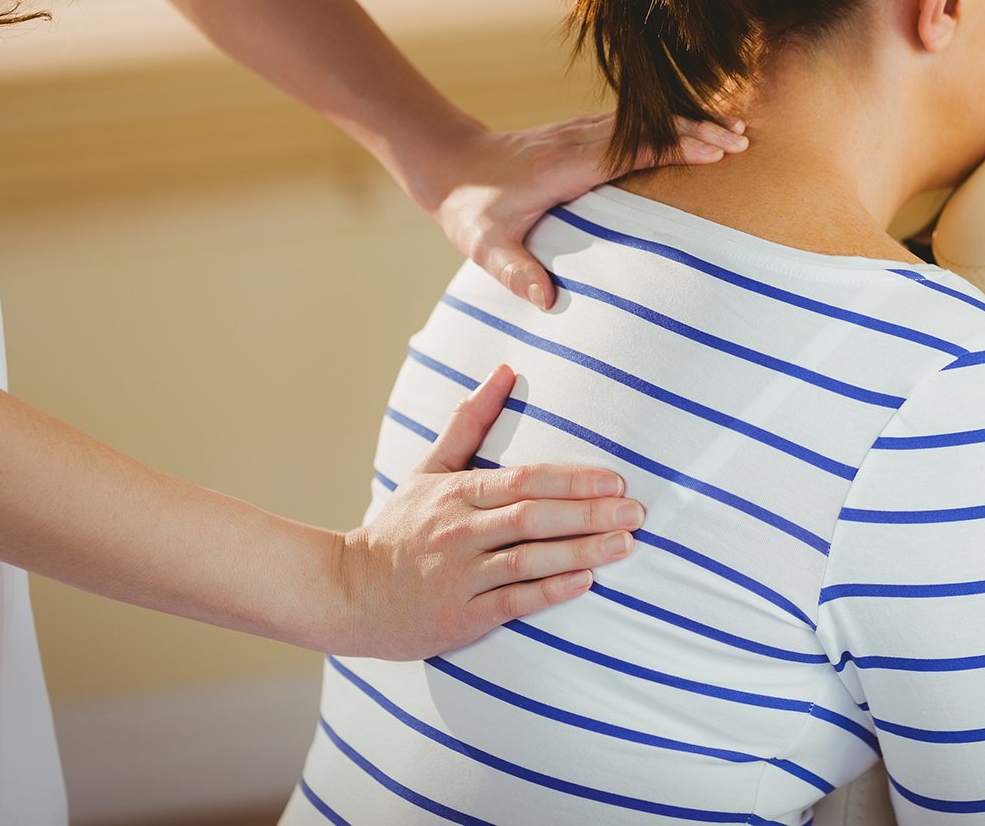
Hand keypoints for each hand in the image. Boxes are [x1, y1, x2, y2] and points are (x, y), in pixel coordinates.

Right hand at [331, 364, 643, 659]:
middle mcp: (461, 532)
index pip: (523, 480)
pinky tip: (586, 582)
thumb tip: (503, 370)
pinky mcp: (461, 616)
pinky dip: (551, 591)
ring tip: (625, 545)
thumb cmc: (399, 528)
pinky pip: (514, 601)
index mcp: (457, 493)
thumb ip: (469, 421)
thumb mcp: (429, 470)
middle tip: (636, 512)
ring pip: (528, 559)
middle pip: (534, 517)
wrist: (348, 593)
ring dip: (581, 551)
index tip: (614, 480)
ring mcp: (461, 575)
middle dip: (589, 514)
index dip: (572, 480)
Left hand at [429, 112, 746, 307]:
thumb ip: (515, 271)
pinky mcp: (582, 134)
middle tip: (743, 139)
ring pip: (645, 122)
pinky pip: (634, 126)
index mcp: (565, 164)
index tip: (716, 150)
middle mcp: (578, 140)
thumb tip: (546, 300)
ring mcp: (581, 132)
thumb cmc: (470, 208)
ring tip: (734, 132)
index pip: (631, 149)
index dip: (675, 147)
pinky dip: (668, 127)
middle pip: (649, 128)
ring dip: (689, 125)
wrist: (450, 164)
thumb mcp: (484, 245)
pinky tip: (693, 132)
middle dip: (697, 131)